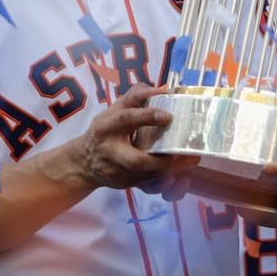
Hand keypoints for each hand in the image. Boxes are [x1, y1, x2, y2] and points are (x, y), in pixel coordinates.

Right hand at [79, 84, 198, 190]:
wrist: (85, 161)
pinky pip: (149, 186)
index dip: (146, 117)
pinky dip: (166, 182)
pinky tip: (181, 177)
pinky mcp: (126, 184)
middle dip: (161, 160)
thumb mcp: (114, 109)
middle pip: (137, 161)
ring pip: (147, 177)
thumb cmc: (105, 130)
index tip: (167, 115)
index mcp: (107, 127)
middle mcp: (111, 152)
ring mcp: (118, 172)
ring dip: (170, 170)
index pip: (126, 119)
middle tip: (181, 151)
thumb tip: (162, 89)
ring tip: (191, 160)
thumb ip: (136, 97)